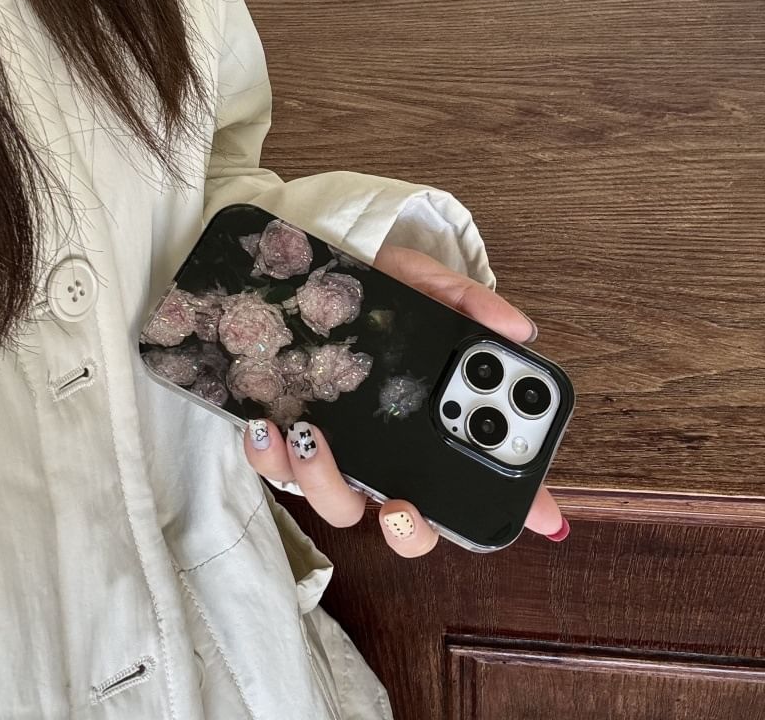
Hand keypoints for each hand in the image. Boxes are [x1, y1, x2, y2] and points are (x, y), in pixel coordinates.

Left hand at [242, 243, 568, 556]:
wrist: (310, 272)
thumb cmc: (377, 290)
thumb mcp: (427, 287)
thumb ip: (470, 305)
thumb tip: (518, 329)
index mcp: (430, 428)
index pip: (476, 481)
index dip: (508, 511)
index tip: (532, 516)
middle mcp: (387, 455)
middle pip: (406, 523)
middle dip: (409, 528)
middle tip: (402, 505)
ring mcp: (337, 453)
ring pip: (336, 504)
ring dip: (325, 483)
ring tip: (313, 438)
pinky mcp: (286, 440)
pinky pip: (274, 467)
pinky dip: (269, 455)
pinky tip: (269, 425)